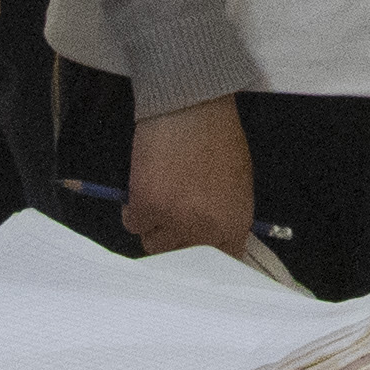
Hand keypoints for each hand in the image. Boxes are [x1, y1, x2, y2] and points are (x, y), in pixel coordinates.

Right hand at [121, 95, 256, 261]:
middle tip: (169, 219)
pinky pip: (132, 223)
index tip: (192, 251)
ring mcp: (175, 221)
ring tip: (159, 196)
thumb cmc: (218, 138)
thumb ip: (226, 218)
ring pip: (153, 245)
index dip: (204, 258)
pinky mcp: (146, 206)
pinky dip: (133, 208)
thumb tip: (212, 240)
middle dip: (174, 241)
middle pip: (181, 259)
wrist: (192, 107)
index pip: (220, 262)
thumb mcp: (237, 184)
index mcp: (235, 224)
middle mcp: (206, 230)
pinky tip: (143, 187)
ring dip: (153, 225)